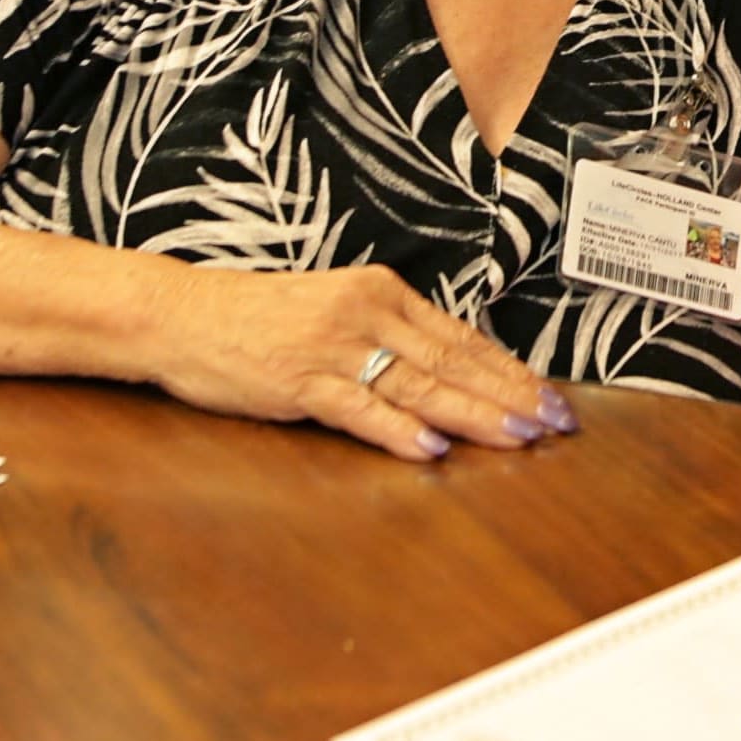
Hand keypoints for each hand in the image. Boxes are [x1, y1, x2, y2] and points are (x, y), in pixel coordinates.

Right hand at [146, 264, 578, 461]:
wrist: (184, 315)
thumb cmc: (261, 318)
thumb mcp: (336, 311)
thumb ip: (391, 336)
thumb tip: (453, 372)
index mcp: (381, 293)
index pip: (462, 338)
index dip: (511, 370)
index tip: (551, 397)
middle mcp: (365, 314)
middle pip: (452, 361)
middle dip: (510, 395)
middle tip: (556, 422)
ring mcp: (333, 347)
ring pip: (418, 385)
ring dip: (473, 414)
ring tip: (517, 436)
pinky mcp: (299, 380)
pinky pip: (358, 408)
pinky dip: (397, 429)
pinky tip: (431, 447)